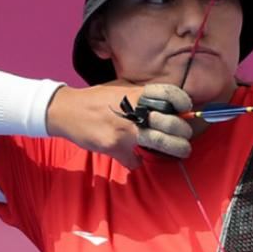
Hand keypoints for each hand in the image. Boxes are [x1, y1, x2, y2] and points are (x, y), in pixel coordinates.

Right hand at [46, 83, 194, 169]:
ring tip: (181, 151)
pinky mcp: (114, 145)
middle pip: (171, 123)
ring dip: (176, 149)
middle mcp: (133, 109)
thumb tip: (168, 106)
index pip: (170, 93)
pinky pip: (135, 160)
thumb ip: (143, 97)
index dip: (183, 103)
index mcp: (137, 93)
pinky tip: (136, 159)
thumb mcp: (122, 89)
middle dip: (183, 133)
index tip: (186, 110)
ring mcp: (125, 128)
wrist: (67, 110)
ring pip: (161, 142)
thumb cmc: (97, 99)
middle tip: (185, 137)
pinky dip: (137, 162)